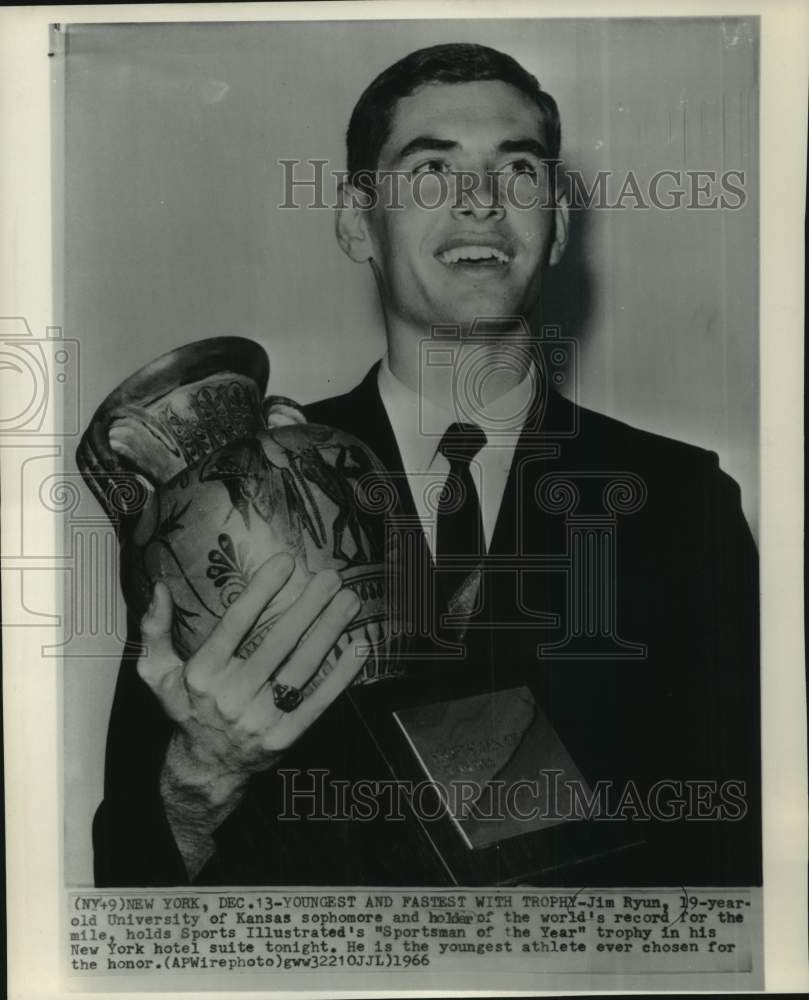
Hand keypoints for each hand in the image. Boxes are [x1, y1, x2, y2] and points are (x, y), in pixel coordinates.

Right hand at [136, 552, 366, 874]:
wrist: (206, 768)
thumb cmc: (186, 709)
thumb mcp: (158, 673)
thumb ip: (155, 630)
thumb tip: (160, 588)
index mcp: (202, 674)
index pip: (236, 623)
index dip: (261, 590)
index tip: (286, 561)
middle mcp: (231, 696)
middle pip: (277, 642)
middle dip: (308, 606)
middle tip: (331, 577)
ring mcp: (260, 719)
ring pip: (302, 667)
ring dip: (329, 631)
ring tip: (349, 601)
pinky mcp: (285, 737)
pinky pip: (318, 701)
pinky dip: (341, 675)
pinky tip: (359, 647)